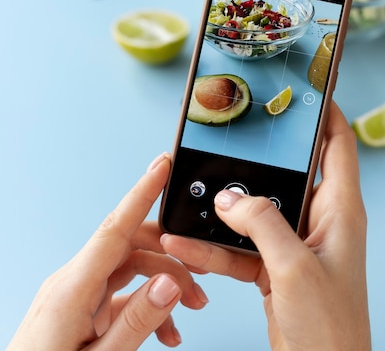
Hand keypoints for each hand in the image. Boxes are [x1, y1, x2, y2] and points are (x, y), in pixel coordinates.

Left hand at [8, 153, 208, 349]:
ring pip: (132, 267)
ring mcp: (76, 293)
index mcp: (72, 291)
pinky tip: (166, 328)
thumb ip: (137, 320)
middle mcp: (73, 283)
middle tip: (202, 274)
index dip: (142, 193)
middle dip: (172, 255)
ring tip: (191, 308)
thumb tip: (169, 283)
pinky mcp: (81, 305)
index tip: (162, 166)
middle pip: (132, 246)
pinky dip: (148, 302)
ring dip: (166, 281)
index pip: (114, 229)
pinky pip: (122, 290)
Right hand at [161, 102, 370, 350]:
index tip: (304, 90)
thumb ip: (262, 225)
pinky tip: (187, 245)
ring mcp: (296, 245)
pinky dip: (216, 247)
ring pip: (258, 213)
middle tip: (231, 136)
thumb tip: (229, 198)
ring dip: (226, 211)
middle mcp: (321, 221)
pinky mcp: (276, 268)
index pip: (338, 146)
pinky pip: (242, 248)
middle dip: (258, 160)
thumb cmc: (330, 326)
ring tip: (192, 198)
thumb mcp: (294, 267)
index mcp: (340, 210)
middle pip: (289, 175)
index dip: (326, 114)